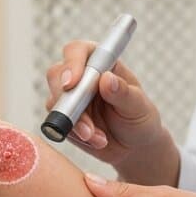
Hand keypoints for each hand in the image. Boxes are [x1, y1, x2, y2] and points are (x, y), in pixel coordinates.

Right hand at [45, 42, 177, 183]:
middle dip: (68, 101)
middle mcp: (81, 75)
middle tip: (85, 124)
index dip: (71, 64)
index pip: (78, 51)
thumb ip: (123, 92)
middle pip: (56, 76)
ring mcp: (69, 97)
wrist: (135, 146)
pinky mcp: (64, 118)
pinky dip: (77, 136)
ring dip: (76, 124)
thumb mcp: (138, 105)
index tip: (72, 83)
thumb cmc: (139, 118)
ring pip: (55, 104)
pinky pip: (59, 125)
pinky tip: (98, 141)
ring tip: (100, 138)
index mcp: (101, 62)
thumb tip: (106, 79)